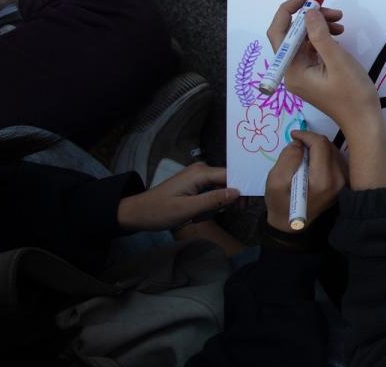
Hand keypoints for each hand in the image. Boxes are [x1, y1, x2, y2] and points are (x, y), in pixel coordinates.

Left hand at [117, 163, 238, 231]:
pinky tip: (204, 213)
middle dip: (232, 196)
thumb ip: (214, 200)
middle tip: (234, 211)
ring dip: (219, 202)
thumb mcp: (188, 209)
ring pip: (220, 187)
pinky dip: (211, 202)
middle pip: (227, 180)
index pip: (230, 175)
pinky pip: (211, 190)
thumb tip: (238, 192)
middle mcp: (200, 170)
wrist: (136, 213)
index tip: (249, 202)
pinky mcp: (193, 184)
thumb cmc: (160, 211)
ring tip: (209, 215)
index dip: (242, 187)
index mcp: (200, 173)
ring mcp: (197, 176)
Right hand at [265, 130, 346, 232]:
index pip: (320, 145)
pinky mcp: (344, 182)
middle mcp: (338, 180)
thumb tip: (299, 143)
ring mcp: (344, 181)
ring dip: (318, 147)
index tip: (293, 135)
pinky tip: (312, 161)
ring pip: (333, 150)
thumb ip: (287, 159)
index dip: (306, 135)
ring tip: (302, 154)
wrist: (290, 225)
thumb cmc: (280, 204)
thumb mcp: (275, 182)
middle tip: (296, 145)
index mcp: (323, 181)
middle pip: (329, 146)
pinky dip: (324, 154)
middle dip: (311, 140)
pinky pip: (336, 158)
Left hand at [267, 0, 377, 131]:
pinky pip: (312, 49)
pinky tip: (338, 34)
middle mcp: (292, 71)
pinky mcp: (313, 74)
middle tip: (331, 10)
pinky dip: (323, 37)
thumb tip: (308, 12)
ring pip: (303, 40)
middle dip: (309, 18)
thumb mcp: (338, 60)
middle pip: (291, 35)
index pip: (279, 33)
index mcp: (292, 70)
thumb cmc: (352, 94)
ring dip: (318, 26)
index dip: (288, 11)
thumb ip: (320, 35)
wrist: (364, 120)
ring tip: (340, 21)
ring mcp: (302, 73)